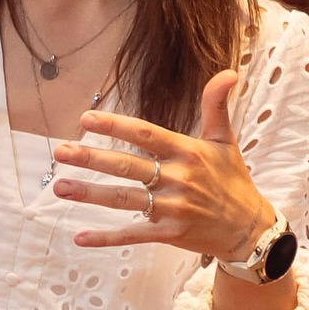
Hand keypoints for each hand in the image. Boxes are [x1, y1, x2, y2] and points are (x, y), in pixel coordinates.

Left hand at [51, 70, 272, 257]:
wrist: (249, 228)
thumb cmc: (232, 180)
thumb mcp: (225, 141)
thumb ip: (217, 105)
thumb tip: (230, 72)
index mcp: (187, 152)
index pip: (145, 135)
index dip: (115, 127)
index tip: (86, 119)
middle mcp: (178, 179)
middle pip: (128, 167)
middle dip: (91, 158)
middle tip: (61, 151)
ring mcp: (172, 208)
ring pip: (124, 199)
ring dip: (89, 194)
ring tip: (60, 186)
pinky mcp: (170, 233)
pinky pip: (133, 234)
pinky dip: (106, 237)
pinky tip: (80, 236)